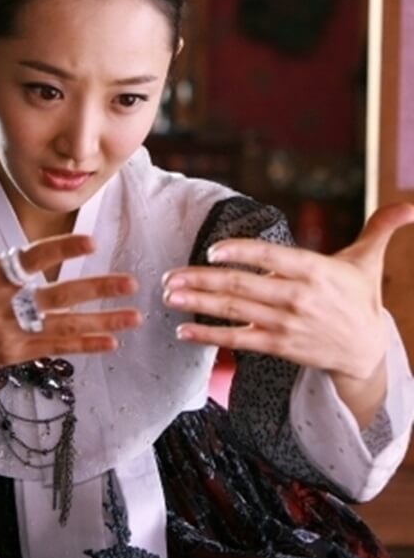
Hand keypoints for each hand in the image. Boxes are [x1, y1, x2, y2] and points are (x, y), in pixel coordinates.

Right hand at [0, 202, 140, 416]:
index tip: (91, 242)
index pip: (30, 261)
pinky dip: (83, 346)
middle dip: (97, 290)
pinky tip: (110, 342)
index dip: (61, 250)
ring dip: (102, 322)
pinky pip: (54, 349)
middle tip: (131, 282)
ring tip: (134, 316)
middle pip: (57, 297)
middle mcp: (1, 308)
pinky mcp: (12, 354)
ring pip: (64, 327)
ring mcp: (9, 335)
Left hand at [163, 202, 413, 424]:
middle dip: (201, 280)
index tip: (211, 250)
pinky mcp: (278, 346)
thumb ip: (380, 226)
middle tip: (169, 275)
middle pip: (242, 287)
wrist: (367, 352)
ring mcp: (285, 324)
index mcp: (314, 270)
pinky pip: (238, 340)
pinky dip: (209, 335)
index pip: (272, 257)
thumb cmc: (359, 297)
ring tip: (168, 295)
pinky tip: (183, 330)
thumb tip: (410, 204)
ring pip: (235, 312)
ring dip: (197, 303)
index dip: (241, 253)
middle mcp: (297, 297)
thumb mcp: (369, 259)